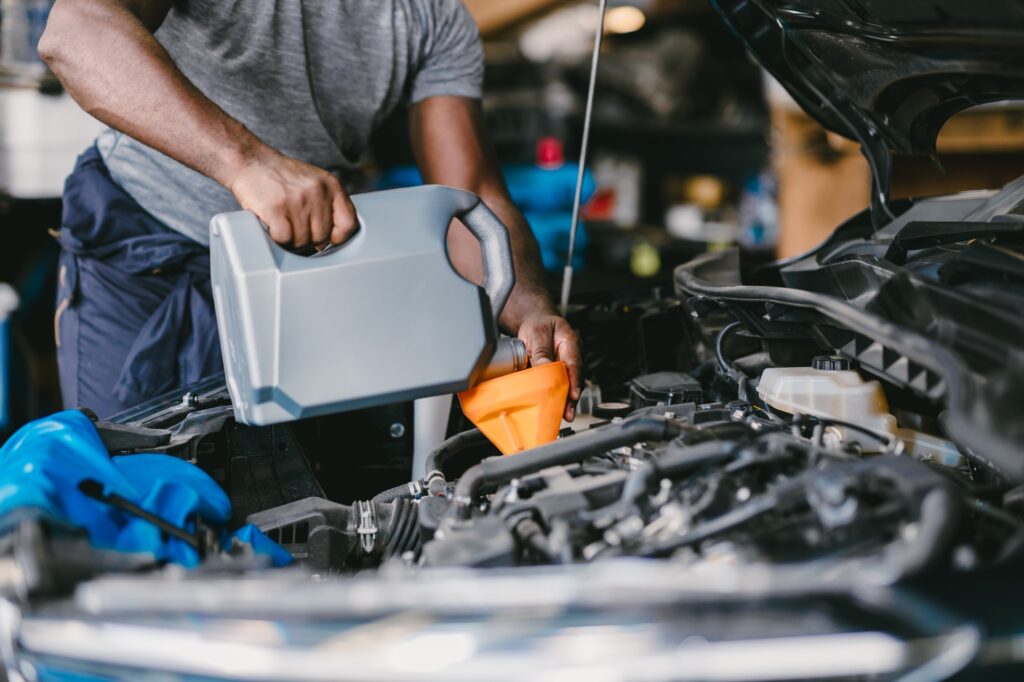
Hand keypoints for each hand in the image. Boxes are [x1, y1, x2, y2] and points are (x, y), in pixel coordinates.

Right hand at [227, 150, 357, 248]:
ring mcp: (298, 200)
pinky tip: (273, 225)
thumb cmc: (281, 177)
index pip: (349, 223)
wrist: (250, 160)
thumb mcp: (314, 182)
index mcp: (332, 185)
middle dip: (308, 239)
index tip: (327, 238)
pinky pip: (285, 239)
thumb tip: (333, 239)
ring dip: (291, 240)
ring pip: (303, 241)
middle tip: (295, 229)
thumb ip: (328, 204)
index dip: (337, 236)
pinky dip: (277, 238)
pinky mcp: (277, 208)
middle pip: (322, 237)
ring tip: (282, 224)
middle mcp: (317, 191)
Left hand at [517, 313, 581, 421]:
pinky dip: (558, 397)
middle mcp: (572, 355)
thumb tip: (543, 367)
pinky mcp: (559, 372)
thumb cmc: (538, 325)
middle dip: (572, 398)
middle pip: (574, 378)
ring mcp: (567, 364)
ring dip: (566, 401)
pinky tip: (555, 409)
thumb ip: (540, 350)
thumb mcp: (536, 333)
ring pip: (569, 385)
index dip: (575, 380)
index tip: (573, 394)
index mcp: (570, 342)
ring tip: (564, 416)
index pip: (574, 363)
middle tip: (568, 413)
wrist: (535, 322)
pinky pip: (560, 385)